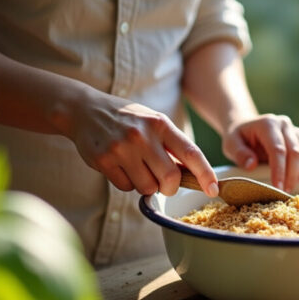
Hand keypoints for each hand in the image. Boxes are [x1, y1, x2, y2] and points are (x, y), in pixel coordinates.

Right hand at [64, 90, 217, 196]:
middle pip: (170, 178)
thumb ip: (172, 145)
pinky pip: (126, 187)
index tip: (214, 189)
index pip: (191, 153)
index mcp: (161, 124)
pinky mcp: (104, 160)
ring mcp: (122, 148)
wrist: (85, 110)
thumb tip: (194, 176)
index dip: (206, 174)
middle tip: (164, 184)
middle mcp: (143, 135)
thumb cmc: (128, 119)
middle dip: (170, 187)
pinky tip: (120, 166)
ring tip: (136, 167)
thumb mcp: (154, 122)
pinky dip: (126, 183)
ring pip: (147, 187)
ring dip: (146, 185)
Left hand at [221, 114, 298, 192]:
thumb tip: (251, 165)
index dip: (279, 170)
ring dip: (298, 173)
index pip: (278, 149)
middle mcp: (283, 124)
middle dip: (291, 175)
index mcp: (267, 124)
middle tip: (283, 192)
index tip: (277, 187)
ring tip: (288, 187)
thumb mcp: (231, 144)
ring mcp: (293, 129)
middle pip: (294, 152)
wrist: (245, 127)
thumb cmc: (238, 137)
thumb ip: (240, 154)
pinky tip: (292, 179)